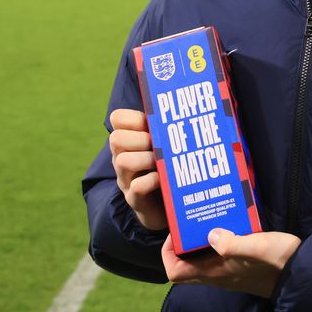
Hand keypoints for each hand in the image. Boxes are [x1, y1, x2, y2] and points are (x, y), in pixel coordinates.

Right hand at [108, 108, 166, 230]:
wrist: (167, 207)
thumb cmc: (168, 168)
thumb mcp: (166, 145)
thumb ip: (170, 127)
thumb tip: (195, 104)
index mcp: (128, 141)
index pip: (118, 118)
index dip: (134, 117)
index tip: (153, 124)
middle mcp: (121, 158)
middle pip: (116, 139)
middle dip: (140, 139)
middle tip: (159, 146)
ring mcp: (126, 180)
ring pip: (123, 161)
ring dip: (146, 159)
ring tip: (162, 163)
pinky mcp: (135, 200)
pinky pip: (137, 187)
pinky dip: (151, 181)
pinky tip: (163, 180)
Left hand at [162, 229, 301, 297]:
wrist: (302, 273)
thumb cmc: (279, 260)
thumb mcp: (257, 247)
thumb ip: (232, 243)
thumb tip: (210, 233)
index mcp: (215, 272)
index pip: (175, 272)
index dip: (168, 253)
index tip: (176, 232)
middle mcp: (217, 275)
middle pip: (183, 267)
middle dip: (178, 246)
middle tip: (186, 222)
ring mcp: (228, 272)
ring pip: (198, 261)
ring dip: (195, 242)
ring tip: (203, 217)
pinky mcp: (239, 266)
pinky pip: (216, 256)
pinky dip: (213, 241)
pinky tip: (224, 223)